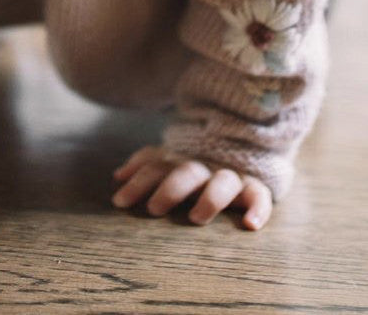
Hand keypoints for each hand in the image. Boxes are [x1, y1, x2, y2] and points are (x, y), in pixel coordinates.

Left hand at [111, 145, 271, 229]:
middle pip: (186, 172)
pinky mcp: (254, 186)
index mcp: (179, 161)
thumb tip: (117, 177)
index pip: (155, 168)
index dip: (137, 183)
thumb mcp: (167, 162)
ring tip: (196, 218)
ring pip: (223, 181)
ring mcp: (229, 175)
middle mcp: (203, 167)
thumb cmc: (192, 168)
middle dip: (169, 188)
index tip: (119, 203)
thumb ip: (144, 165)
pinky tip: (250, 224)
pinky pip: (259, 195)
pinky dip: (258, 207)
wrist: (239, 150)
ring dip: (210, 197)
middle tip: (153, 209)